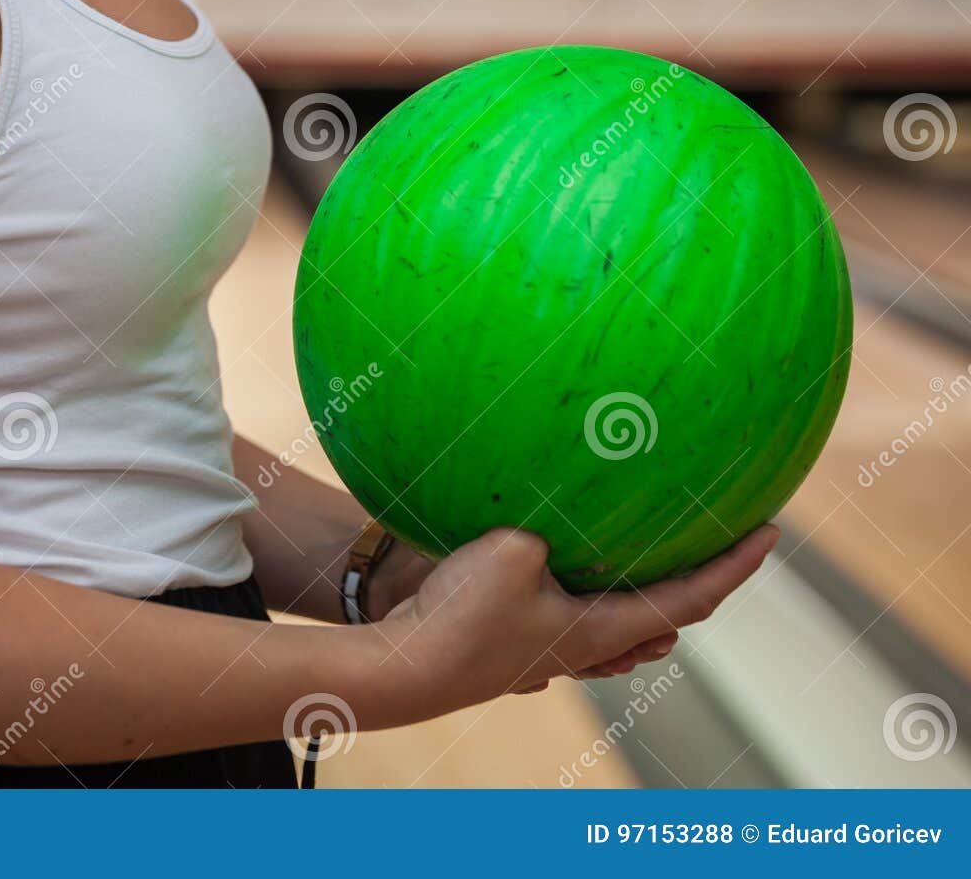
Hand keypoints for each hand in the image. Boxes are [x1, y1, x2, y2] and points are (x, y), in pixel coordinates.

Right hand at [361, 524, 777, 722]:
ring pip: (618, 629)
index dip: (735, 567)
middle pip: (663, 623)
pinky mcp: (512, 646)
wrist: (404, 666)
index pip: (690, 599)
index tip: (771, 533)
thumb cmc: (462, 615)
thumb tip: (554, 510)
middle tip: (716, 542)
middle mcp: (585, 649)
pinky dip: (591, 597)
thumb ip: (547, 526)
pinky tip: (566, 575)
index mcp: (602, 631)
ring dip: (645, 597)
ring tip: (654, 560)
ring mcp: (548, 653)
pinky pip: (571, 621)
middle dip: (697, 585)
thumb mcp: (513, 549)